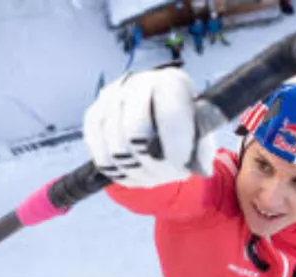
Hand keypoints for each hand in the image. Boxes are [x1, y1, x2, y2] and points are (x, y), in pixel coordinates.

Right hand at [83, 67, 215, 187]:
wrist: (158, 120)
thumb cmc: (184, 129)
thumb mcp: (201, 137)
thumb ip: (201, 151)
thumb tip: (199, 168)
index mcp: (171, 82)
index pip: (169, 114)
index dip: (175, 146)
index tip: (181, 165)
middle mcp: (137, 83)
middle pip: (135, 133)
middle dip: (153, 164)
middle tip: (166, 175)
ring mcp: (111, 98)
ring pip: (116, 149)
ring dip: (137, 172)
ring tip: (153, 176)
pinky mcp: (93, 116)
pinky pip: (100, 155)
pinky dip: (118, 172)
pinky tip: (133, 174)